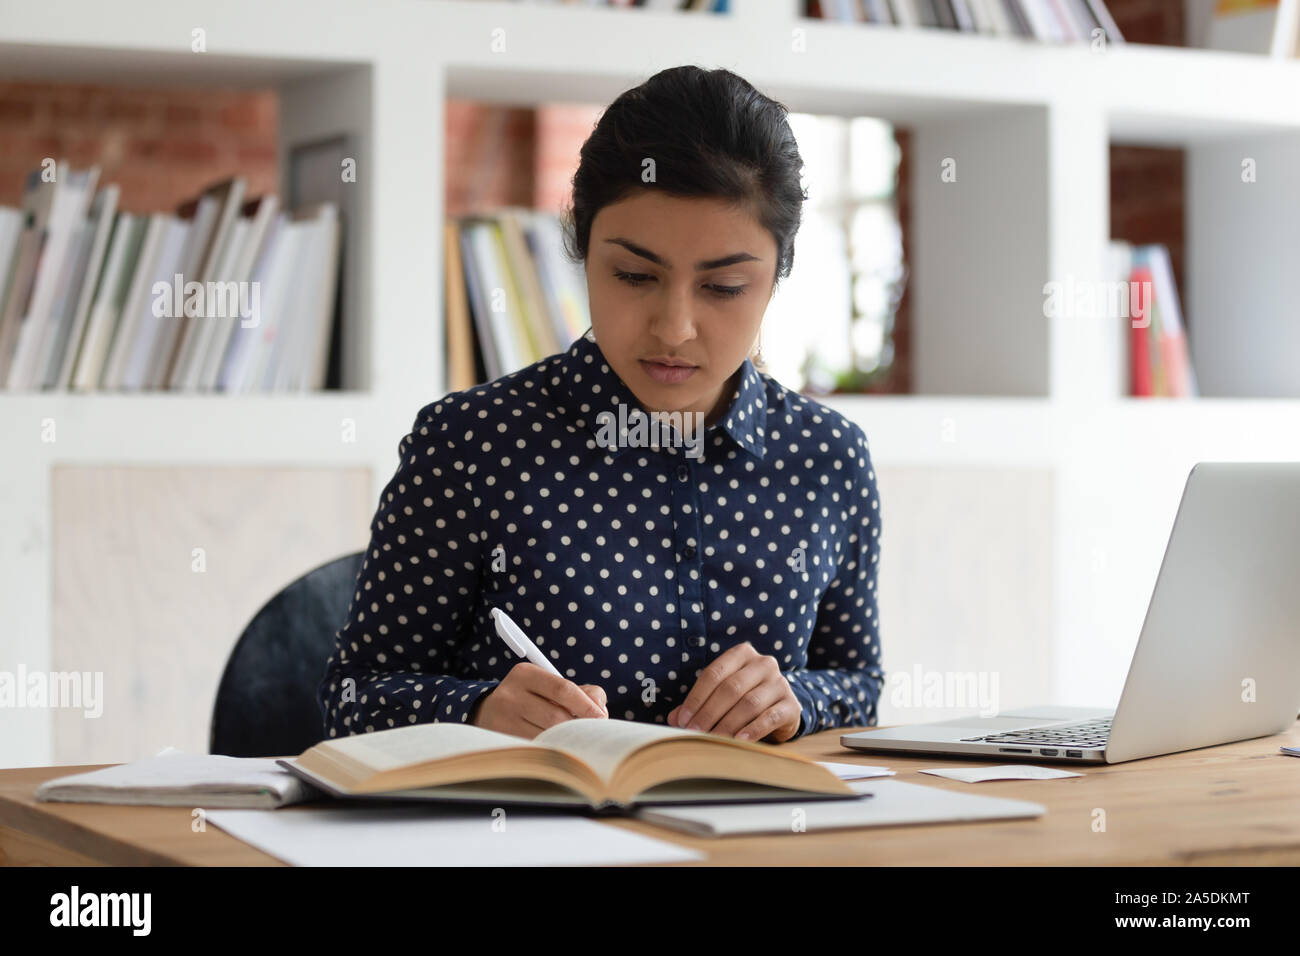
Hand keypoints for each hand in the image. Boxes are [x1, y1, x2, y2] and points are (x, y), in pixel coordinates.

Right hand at [469, 662, 606, 738]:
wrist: (488, 711)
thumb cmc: (532, 699)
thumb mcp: (550, 686)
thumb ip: (582, 692)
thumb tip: (600, 710)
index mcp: (525, 674)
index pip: (562, 688)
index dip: (585, 705)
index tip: (601, 718)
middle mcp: (510, 694)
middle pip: (555, 716)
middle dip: (579, 727)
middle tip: (592, 734)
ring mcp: (502, 719)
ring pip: (546, 735)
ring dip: (567, 740)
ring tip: (578, 741)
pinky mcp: (501, 740)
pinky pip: (535, 748)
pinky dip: (553, 749)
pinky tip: (560, 748)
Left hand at [667, 642, 800, 743]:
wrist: (781, 708)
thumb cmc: (744, 699)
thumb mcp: (721, 696)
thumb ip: (699, 704)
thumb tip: (674, 719)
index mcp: (742, 654)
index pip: (713, 674)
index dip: (695, 698)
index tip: (682, 720)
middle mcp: (763, 663)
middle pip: (730, 688)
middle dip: (708, 713)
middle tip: (693, 732)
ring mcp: (780, 683)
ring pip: (749, 703)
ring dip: (727, 724)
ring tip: (712, 739)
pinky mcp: (791, 704)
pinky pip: (770, 717)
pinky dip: (753, 730)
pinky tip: (739, 741)